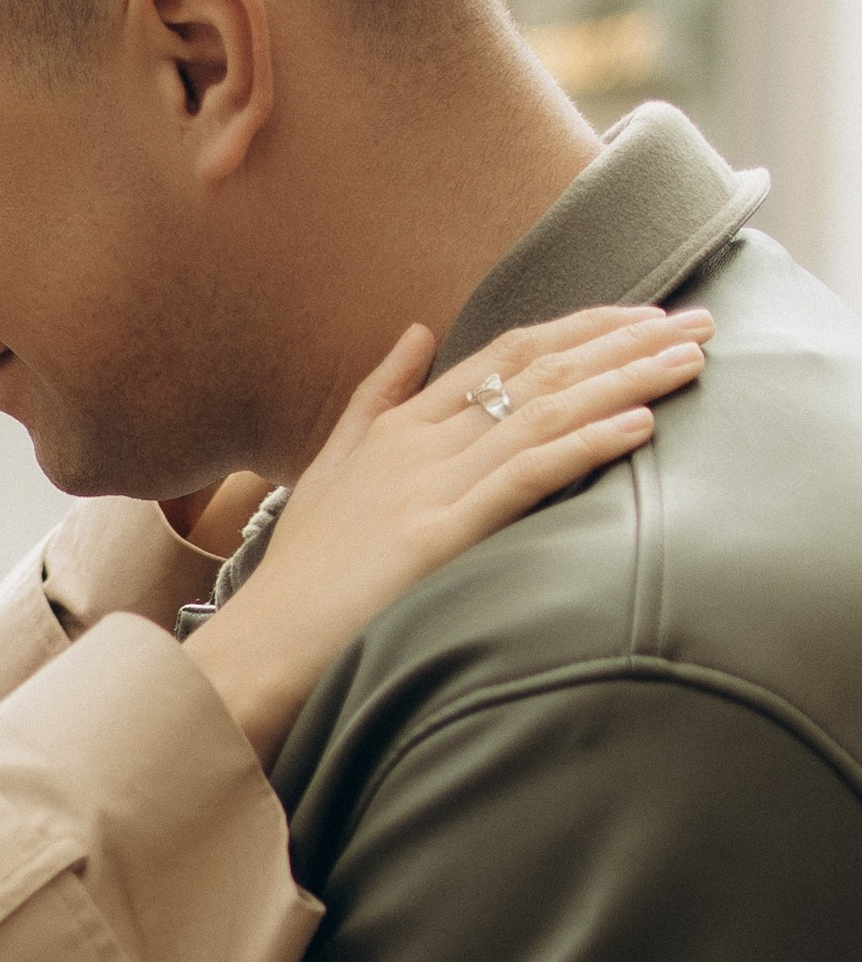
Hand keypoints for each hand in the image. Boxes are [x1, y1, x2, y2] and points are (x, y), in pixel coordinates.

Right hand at [189, 304, 711, 760]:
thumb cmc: (300, 577)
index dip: (580, 327)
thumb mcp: (330, 470)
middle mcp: (420, 442)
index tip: (642, 315)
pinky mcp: (440, 535)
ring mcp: (430, 485)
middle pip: (539, 369)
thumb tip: (413, 333)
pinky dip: (586, 444)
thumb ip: (374, 399)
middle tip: (698, 319)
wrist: (263, 646)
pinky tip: (639, 424)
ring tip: (690, 357)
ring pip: (545, 410)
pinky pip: (526, 475)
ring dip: (626, 379)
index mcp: (401, 426)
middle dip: (624, 339)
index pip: (506, 354)